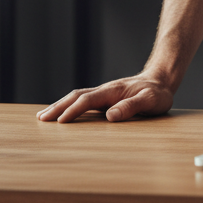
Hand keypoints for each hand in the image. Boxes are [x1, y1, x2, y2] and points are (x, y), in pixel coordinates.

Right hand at [37, 71, 174, 122]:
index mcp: (113, 91)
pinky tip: (64, 113)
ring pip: (77, 97)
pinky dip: (69, 106)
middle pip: (76, 96)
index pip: (88, 100)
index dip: (73, 111)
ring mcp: (104, 93)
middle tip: (41, 119)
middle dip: (58, 107)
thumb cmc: (157, 93)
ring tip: (44, 116)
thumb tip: (110, 116)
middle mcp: (105, 90)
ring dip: (60, 105)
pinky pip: (83, 101)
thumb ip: (131, 107)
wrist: (161, 80)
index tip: (59, 121)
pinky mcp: (105, 98)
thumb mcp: (150, 101)